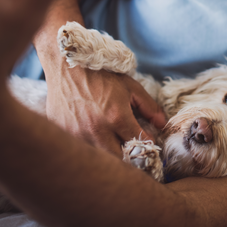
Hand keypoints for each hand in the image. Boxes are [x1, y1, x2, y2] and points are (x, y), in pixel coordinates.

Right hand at [45, 66, 167, 155]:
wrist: (68, 66)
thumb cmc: (101, 75)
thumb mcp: (130, 87)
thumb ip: (149, 107)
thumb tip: (162, 125)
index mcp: (117, 118)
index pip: (140, 145)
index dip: (147, 145)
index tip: (147, 143)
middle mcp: (97, 131)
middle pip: (119, 160)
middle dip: (128, 156)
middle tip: (130, 148)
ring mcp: (78, 135)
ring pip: (99, 158)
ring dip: (108, 154)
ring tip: (111, 142)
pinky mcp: (64, 135)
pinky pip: (81, 150)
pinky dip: (89, 147)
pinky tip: (92, 136)